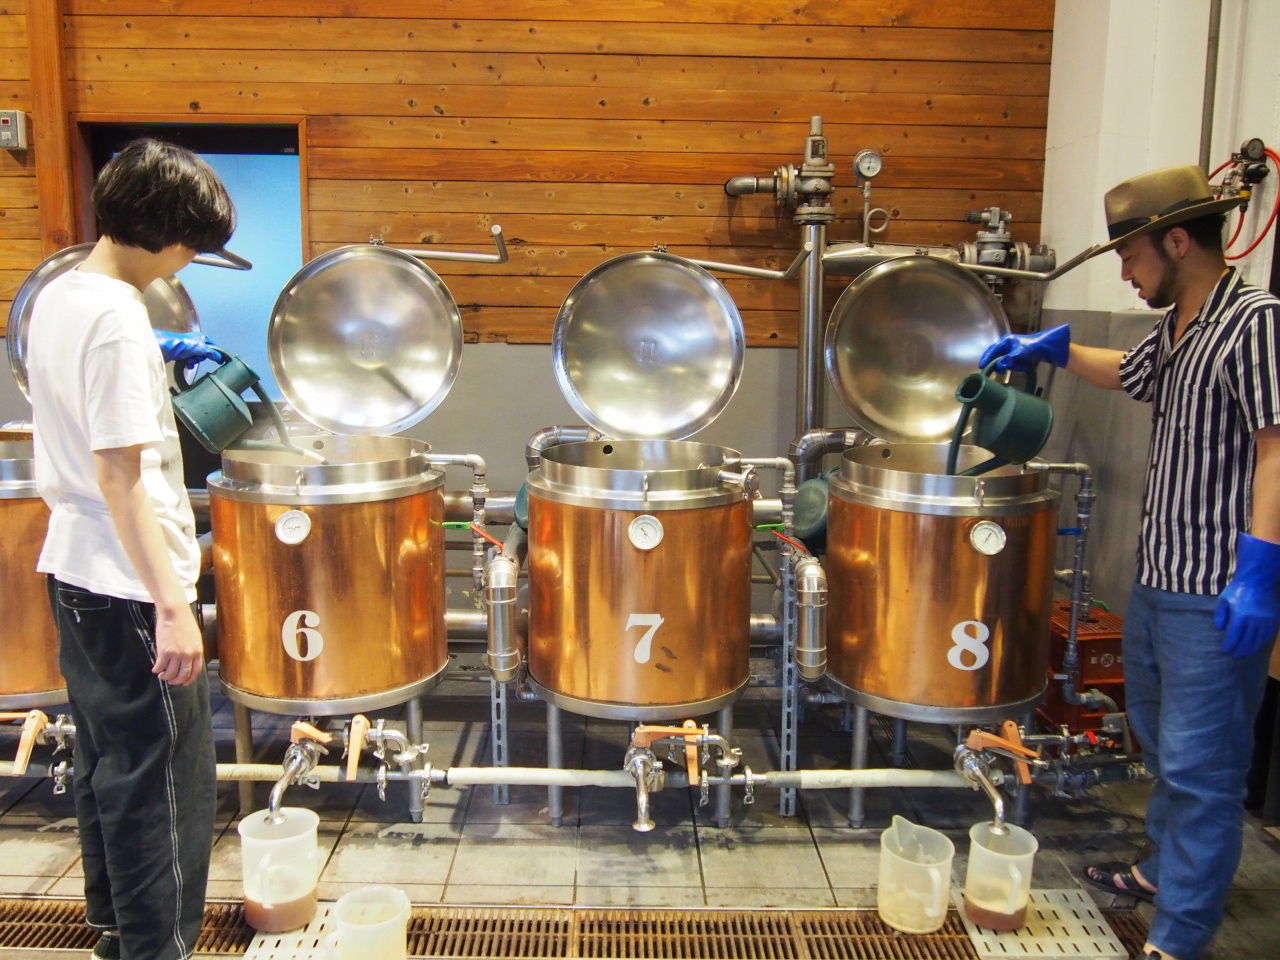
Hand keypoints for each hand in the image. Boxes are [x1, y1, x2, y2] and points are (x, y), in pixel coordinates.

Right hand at [152, 605, 204, 685]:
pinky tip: (155, 669)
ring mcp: (176, 654)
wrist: (175, 613)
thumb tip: (188, 662)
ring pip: (170, 673)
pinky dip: (157, 670)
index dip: (189, 679)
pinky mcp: (164, 652)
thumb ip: (193, 650)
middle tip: (171, 681)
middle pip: (183, 675)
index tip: (184, 683)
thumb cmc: (185, 623)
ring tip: (162, 675)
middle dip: (176, 681)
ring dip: (165, 677)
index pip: (195, 671)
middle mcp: (188, 655)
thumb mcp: (195, 638)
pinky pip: (160, 666)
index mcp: (198, 651)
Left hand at [155, 331, 219, 366]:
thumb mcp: (202, 348)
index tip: (217, 360)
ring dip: (194, 361)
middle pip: (205, 354)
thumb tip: (221, 358)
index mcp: (202, 337)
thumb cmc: (185, 344)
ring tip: (188, 361)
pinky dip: (188, 363)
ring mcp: (188, 348)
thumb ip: (213, 353)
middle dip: (201, 358)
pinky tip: (186, 364)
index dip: (214, 353)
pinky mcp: (181, 353)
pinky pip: (189, 360)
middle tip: (196, 358)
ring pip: (197, 358)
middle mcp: (196, 341)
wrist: (167, 347)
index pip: (213, 346)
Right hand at [979, 324, 1070, 372]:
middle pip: (997, 356)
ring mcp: (1012, 349)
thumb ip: (1007, 360)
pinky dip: (1017, 365)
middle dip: (1001, 364)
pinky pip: (1012, 362)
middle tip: (1001, 371)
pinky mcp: (1018, 355)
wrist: (1048, 348)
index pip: (992, 350)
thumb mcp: (1019, 354)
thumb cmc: (1032, 348)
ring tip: (1021, 365)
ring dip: (1012, 365)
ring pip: (1005, 361)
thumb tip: (999, 367)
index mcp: (1005, 340)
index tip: (981, 367)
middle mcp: (1007, 344)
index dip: (986, 359)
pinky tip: (1024, 365)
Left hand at [1215, 533, 1279, 658]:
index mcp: (1240, 617)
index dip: (1229, 647)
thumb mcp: (1223, 600)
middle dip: (1239, 651)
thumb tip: (1219, 630)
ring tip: (1244, 654)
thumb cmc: (1237, 590)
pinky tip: (1255, 645)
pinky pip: (1267, 635)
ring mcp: (1266, 621)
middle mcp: (1254, 621)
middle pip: (1247, 642)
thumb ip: (1220, 615)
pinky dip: (1261, 642)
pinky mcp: (1273, 620)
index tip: (1225, 651)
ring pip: (1258, 641)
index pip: (1233, 638)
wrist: (1258, 581)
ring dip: (1251, 649)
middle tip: (1234, 656)